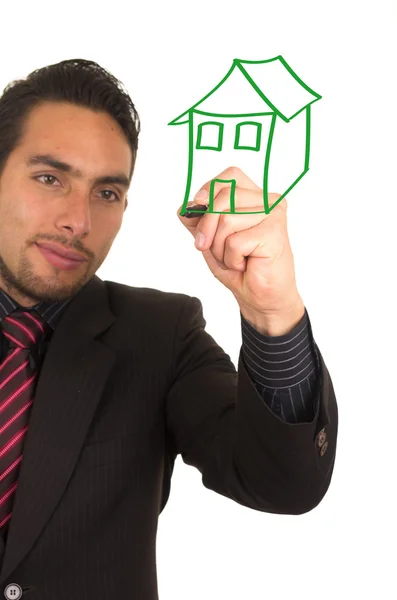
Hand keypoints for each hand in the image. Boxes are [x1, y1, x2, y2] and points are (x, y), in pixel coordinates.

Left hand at [177, 166, 303, 327]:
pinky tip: (246, 264)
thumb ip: (198, 220)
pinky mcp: (274, 233)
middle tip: (210, 247)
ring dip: (220, 248)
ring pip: (226, 220)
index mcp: (255, 197)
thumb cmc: (241, 266)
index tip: (198, 205)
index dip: (209, 189)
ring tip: (235, 258)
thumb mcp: (211, 239)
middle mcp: (268, 201)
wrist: (260, 296)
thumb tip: (184, 208)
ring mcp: (273, 215)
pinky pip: (235, 241)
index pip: (230, 176)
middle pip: (223, 198)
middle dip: (208, 227)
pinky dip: (232, 259)